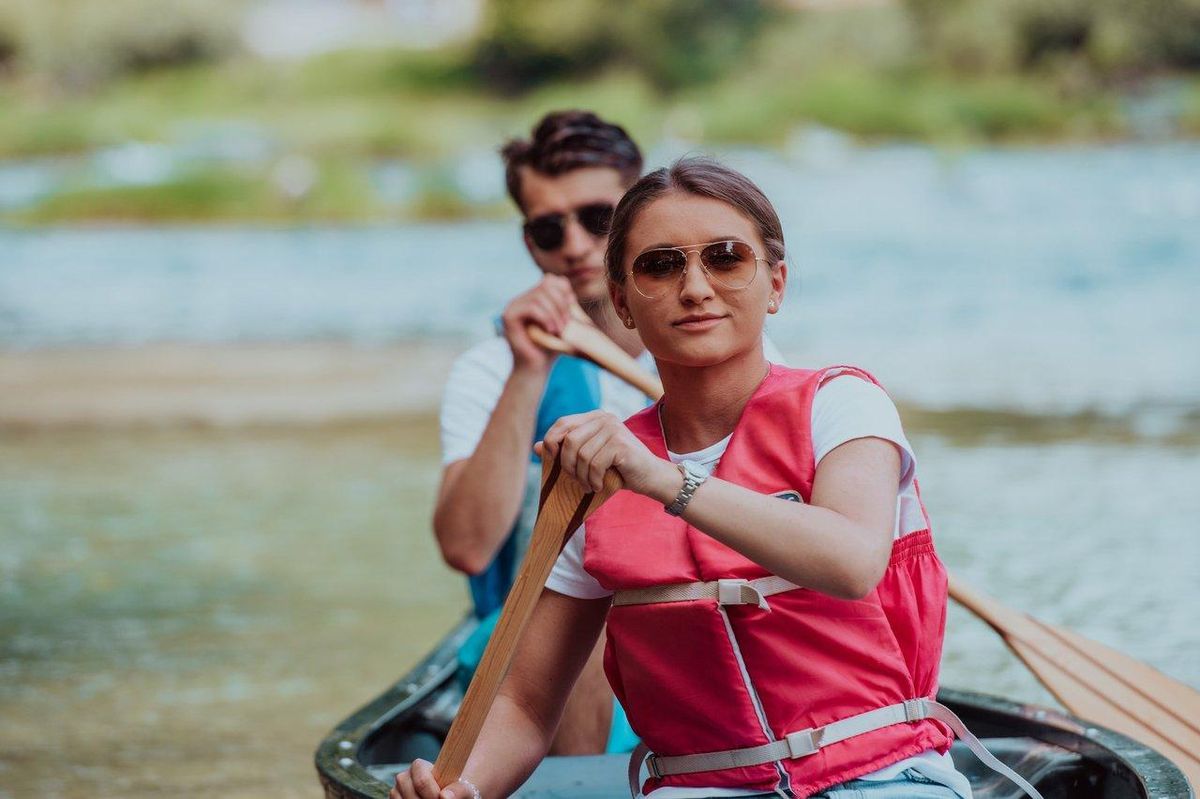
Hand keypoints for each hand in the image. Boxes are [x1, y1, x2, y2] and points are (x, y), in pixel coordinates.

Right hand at [391, 760, 479, 798]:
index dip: (432, 794)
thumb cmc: (457, 789)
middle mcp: (404, 777)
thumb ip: (459, 790)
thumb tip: (445, 797)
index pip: (421, 781)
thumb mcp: (464, 787)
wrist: (450, 792)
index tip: (441, 798)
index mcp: (419, 766)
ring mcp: (398, 790)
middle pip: (411, 795)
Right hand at [501, 275, 574, 372]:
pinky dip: (546, 318)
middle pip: (546, 284)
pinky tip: (551, 331)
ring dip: (555, 313)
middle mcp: (521, 298)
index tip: (571, 313)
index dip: (565, 293)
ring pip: (539, 296)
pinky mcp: (508, 316)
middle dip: (561, 304)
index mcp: (533, 297)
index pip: (551, 280)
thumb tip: (566, 282)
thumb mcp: (563, 321)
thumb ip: (564, 303)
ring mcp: (513, 306)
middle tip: (567, 325)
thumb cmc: (550, 347)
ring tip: (560, 330)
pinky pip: (531, 307)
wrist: (536, 368)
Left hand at [535, 410, 678, 498]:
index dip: (551, 442)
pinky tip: (599, 486)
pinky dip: (593, 480)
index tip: (554, 462)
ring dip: (581, 476)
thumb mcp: (589, 459)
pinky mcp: (620, 444)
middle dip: (567, 465)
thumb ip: (564, 451)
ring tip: (589, 485)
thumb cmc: (618, 469)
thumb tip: (535, 447)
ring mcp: (613, 429)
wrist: (652, 477)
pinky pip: (594, 464)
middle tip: (575, 480)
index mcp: (595, 417)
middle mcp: (604, 418)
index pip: (562, 423)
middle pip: (569, 440)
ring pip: (581, 454)